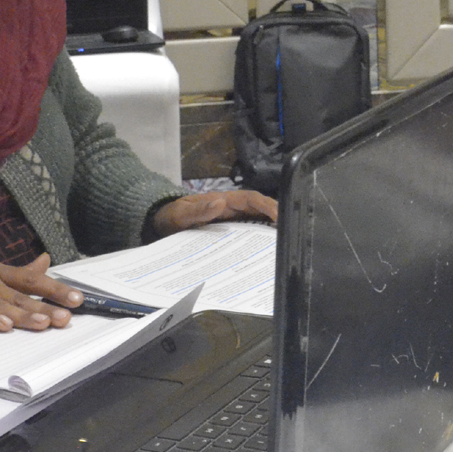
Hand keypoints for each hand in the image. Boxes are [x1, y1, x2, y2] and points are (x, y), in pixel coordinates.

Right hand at [0, 248, 80, 331]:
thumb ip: (16, 271)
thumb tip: (46, 262)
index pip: (31, 279)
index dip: (55, 288)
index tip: (78, 298)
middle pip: (22, 293)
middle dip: (47, 305)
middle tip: (68, 317)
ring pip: (2, 303)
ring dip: (24, 314)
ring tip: (44, 323)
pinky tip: (3, 326)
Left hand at [152, 189, 279, 236]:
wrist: (162, 224)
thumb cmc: (172, 216)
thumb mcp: (180, 214)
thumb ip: (198, 211)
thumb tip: (220, 203)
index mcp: (224, 200)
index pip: (251, 199)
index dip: (267, 205)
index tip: (279, 216)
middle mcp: (231, 209)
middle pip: (260, 210)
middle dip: (277, 219)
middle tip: (290, 234)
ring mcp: (232, 221)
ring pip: (257, 222)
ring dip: (270, 230)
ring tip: (284, 245)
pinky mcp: (230, 232)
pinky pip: (248, 234)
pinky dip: (259, 240)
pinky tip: (265, 253)